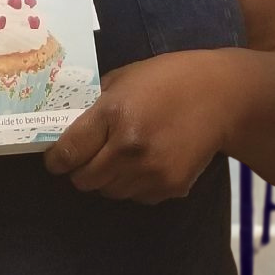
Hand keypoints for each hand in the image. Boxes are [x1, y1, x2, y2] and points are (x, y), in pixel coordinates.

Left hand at [43, 50, 233, 203]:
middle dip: (79, 170)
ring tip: (116, 156)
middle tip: (85, 157)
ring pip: (108, 192)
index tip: (54, 159)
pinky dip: (131, 185)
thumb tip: (66, 124)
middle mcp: (128, 148)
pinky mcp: (171, 187)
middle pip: (84, 180)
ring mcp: (151, 171)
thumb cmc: (167, 78)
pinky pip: (136, 196)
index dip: (55, 159)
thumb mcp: (123, 78)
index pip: (68, 152)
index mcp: (112, 114)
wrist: (221, 96)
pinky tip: (142, 162)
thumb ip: (95, 103)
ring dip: (105, 179)